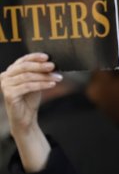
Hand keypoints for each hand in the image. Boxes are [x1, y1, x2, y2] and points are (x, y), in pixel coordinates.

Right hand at [0, 53, 56, 171]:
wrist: (26, 118)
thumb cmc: (30, 100)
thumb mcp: (37, 83)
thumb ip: (41, 74)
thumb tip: (53, 65)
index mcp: (11, 71)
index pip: (23, 60)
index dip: (34, 57)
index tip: (47, 56)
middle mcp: (5, 76)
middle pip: (24, 67)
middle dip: (40, 66)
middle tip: (53, 66)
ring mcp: (5, 85)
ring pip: (27, 77)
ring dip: (44, 76)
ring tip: (57, 77)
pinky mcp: (9, 94)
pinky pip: (27, 86)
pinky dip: (41, 85)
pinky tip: (52, 85)